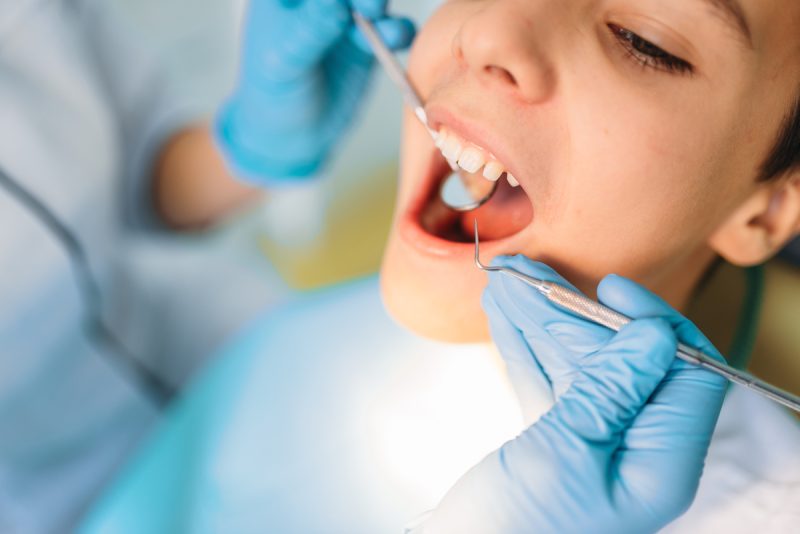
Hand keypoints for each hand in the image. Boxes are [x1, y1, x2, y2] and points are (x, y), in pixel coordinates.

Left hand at [215, 0, 414, 183]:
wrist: (292, 134)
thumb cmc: (274, 95)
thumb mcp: (285, 62)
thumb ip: (310, 30)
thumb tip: (333, 2)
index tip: (340, 4)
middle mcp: (319, 3)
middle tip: (371, 6)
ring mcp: (346, 20)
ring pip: (373, 3)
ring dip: (382, 10)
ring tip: (389, 32)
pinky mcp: (369, 42)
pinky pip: (392, 30)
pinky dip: (400, 33)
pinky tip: (398, 41)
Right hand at [420, 257, 727, 532]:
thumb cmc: (515, 530)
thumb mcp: (565, 455)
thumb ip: (611, 392)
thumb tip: (655, 335)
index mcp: (658, 464)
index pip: (685, 374)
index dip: (651, 325)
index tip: (609, 289)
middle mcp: (632, 450)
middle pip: (619, 361)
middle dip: (573, 313)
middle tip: (529, 273)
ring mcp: (591, 444)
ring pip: (575, 365)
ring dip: (540, 322)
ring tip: (507, 282)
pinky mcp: (554, 441)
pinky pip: (546, 382)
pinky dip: (525, 348)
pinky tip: (505, 315)